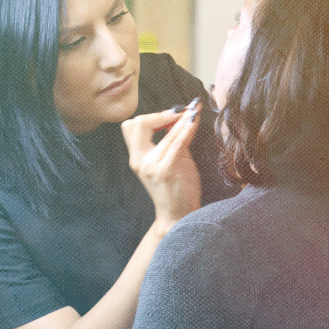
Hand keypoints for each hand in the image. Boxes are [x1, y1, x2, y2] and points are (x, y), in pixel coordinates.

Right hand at [121, 100, 202, 233]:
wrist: (177, 217)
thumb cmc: (175, 190)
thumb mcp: (169, 161)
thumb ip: (170, 142)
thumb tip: (180, 119)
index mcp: (137, 158)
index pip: (133, 126)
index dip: (153, 115)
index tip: (174, 113)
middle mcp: (140, 161)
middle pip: (137, 124)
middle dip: (160, 114)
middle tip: (181, 113)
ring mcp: (151, 166)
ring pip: (165, 134)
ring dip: (182, 120)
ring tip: (195, 111)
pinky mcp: (166, 170)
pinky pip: (176, 143)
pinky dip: (186, 130)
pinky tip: (194, 122)